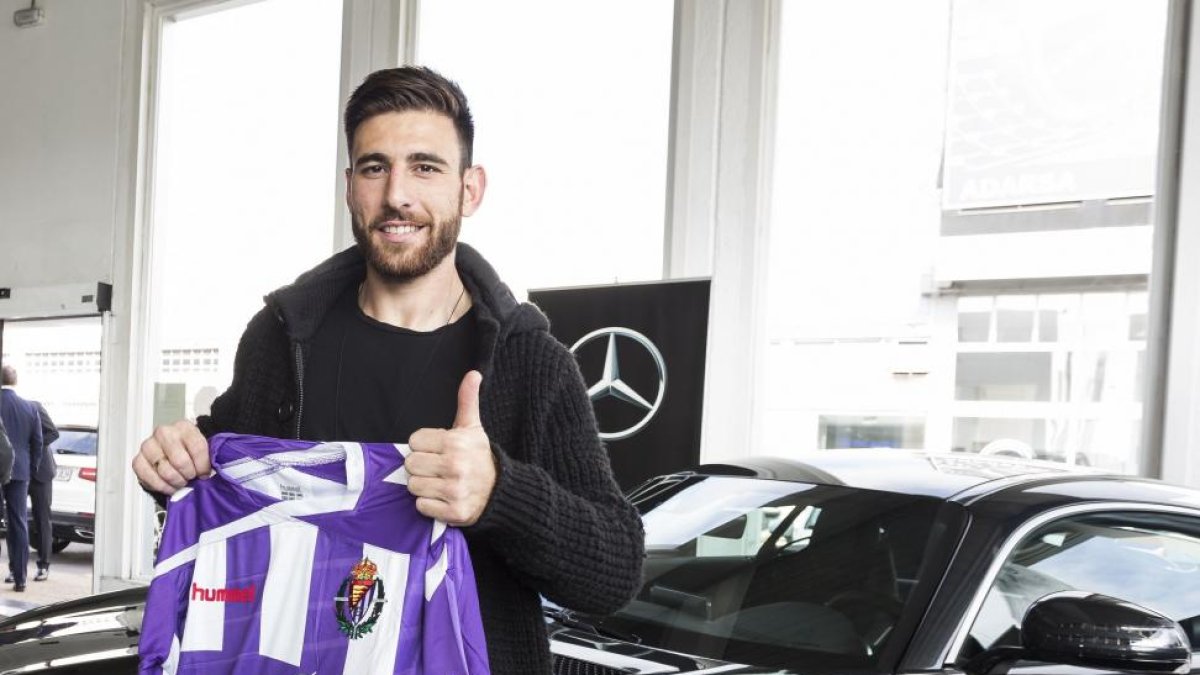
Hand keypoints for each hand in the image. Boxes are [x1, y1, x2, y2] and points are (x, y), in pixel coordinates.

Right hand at [132, 420, 211, 494]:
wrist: (174, 454)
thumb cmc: (190, 452)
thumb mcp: (204, 449)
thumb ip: (211, 457)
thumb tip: (213, 472)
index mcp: (184, 427)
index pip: (197, 447)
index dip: (203, 466)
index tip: (204, 473)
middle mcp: (164, 432)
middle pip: (180, 461)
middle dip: (188, 474)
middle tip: (191, 477)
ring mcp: (148, 445)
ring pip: (164, 470)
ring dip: (176, 481)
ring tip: (181, 482)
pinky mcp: (138, 460)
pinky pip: (148, 477)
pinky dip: (161, 486)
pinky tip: (169, 486)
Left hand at [406, 370, 495, 525]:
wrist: (500, 491)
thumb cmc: (479, 457)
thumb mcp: (473, 427)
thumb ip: (467, 400)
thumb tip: (473, 373)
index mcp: (455, 442)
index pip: (413, 441)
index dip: (424, 446)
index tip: (438, 450)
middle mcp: (455, 466)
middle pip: (410, 464)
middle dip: (421, 466)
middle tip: (437, 467)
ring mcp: (454, 490)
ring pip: (413, 486)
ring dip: (424, 486)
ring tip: (440, 482)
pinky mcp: (453, 512)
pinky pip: (421, 506)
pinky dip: (429, 504)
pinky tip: (443, 498)